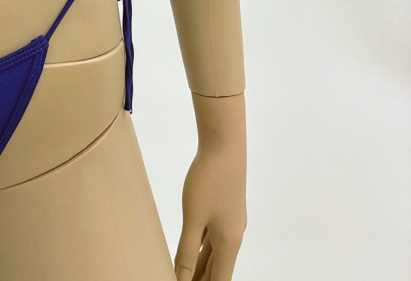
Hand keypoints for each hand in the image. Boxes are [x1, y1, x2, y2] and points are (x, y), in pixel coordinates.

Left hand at [174, 92, 246, 280]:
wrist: (224, 146)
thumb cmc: (209, 180)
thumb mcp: (193, 217)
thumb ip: (186, 249)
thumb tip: (180, 277)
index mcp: (228, 243)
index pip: (220, 280)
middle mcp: (232, 236)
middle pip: (218, 269)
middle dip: (201, 279)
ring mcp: (229, 221)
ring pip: (214, 252)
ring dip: (199, 265)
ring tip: (183, 274)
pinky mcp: (223, 208)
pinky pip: (211, 235)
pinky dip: (200, 247)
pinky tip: (192, 248)